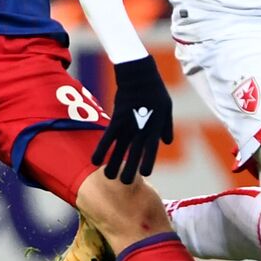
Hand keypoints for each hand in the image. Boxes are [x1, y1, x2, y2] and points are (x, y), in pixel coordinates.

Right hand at [92, 56, 174, 182]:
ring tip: (109, 178)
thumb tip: (166, 142)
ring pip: (119, 148)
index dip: (148, 162)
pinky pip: (107, 137)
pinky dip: (101, 149)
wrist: (140, 76)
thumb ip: (166, 127)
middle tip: (124, 184)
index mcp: (155, 127)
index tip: (144, 174)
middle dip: (129, 169)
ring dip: (113, 163)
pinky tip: (94, 161)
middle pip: (134, 153)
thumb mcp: (166, 109)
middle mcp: (141, 129)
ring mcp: (128, 125)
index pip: (152, 150)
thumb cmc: (155, 92)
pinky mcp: (116, 119)